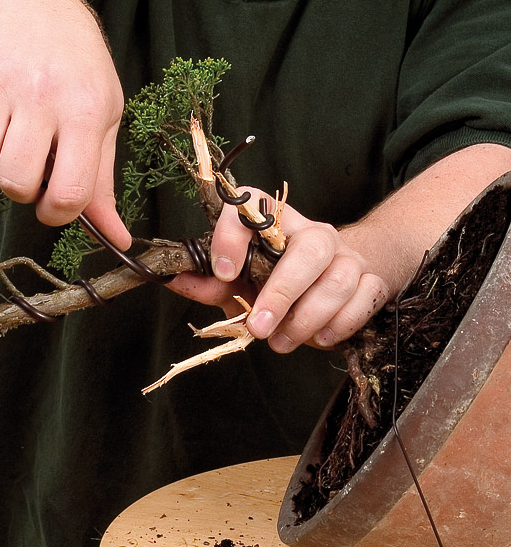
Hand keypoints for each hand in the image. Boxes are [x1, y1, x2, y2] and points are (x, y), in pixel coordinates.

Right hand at [0, 0, 131, 250]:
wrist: (40, 13)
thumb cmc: (79, 76)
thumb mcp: (104, 123)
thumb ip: (102, 185)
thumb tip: (118, 241)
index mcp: (86, 111)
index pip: (71, 192)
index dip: (57, 214)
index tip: (54, 204)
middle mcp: (42, 93)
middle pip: (14, 182)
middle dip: (20, 190)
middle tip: (30, 166)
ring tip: (9, 139)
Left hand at [167, 188, 390, 352]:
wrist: (338, 280)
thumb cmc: (276, 280)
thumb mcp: (239, 281)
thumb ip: (210, 283)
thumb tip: (175, 280)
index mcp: (274, 221)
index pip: (254, 205)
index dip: (234, 235)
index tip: (222, 273)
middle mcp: (313, 231)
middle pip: (310, 250)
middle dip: (282, 294)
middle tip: (259, 328)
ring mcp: (346, 255)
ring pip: (337, 281)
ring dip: (306, 319)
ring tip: (280, 341)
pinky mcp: (371, 279)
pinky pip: (363, 300)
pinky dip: (339, 325)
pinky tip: (318, 338)